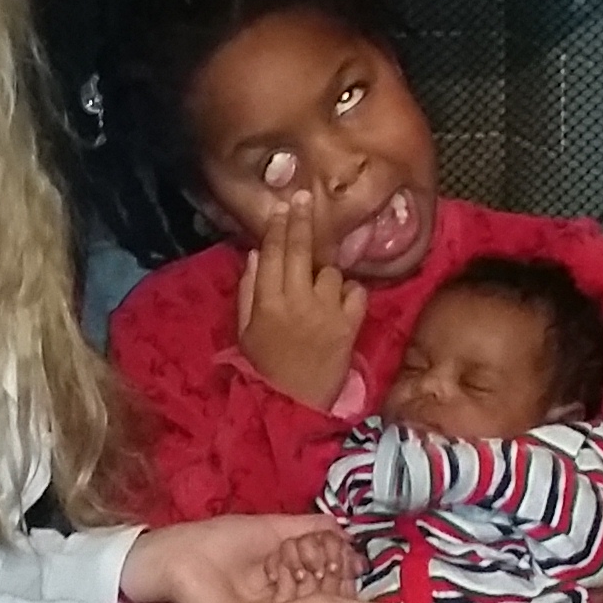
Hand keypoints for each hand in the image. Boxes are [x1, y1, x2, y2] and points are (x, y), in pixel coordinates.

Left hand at [124, 513, 350, 602]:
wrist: (180, 556)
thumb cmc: (220, 540)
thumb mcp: (274, 528)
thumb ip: (312, 528)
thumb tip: (348, 534)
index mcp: (293, 583)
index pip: (334, 580)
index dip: (339, 560)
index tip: (335, 542)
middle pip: (333, 594)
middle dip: (330, 564)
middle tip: (315, 547)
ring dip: (311, 568)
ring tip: (288, 552)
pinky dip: (294, 580)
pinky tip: (280, 564)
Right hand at [237, 194, 367, 410]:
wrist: (295, 404)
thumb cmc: (266, 367)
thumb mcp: (246, 331)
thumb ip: (249, 291)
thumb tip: (257, 253)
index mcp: (267, 304)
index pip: (272, 254)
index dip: (277, 227)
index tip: (282, 206)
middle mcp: (297, 302)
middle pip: (300, 252)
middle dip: (301, 222)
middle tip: (303, 198)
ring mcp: (327, 313)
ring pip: (331, 272)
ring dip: (325, 273)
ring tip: (317, 290)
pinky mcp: (350, 326)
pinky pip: (356, 291)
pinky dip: (350, 292)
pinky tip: (340, 302)